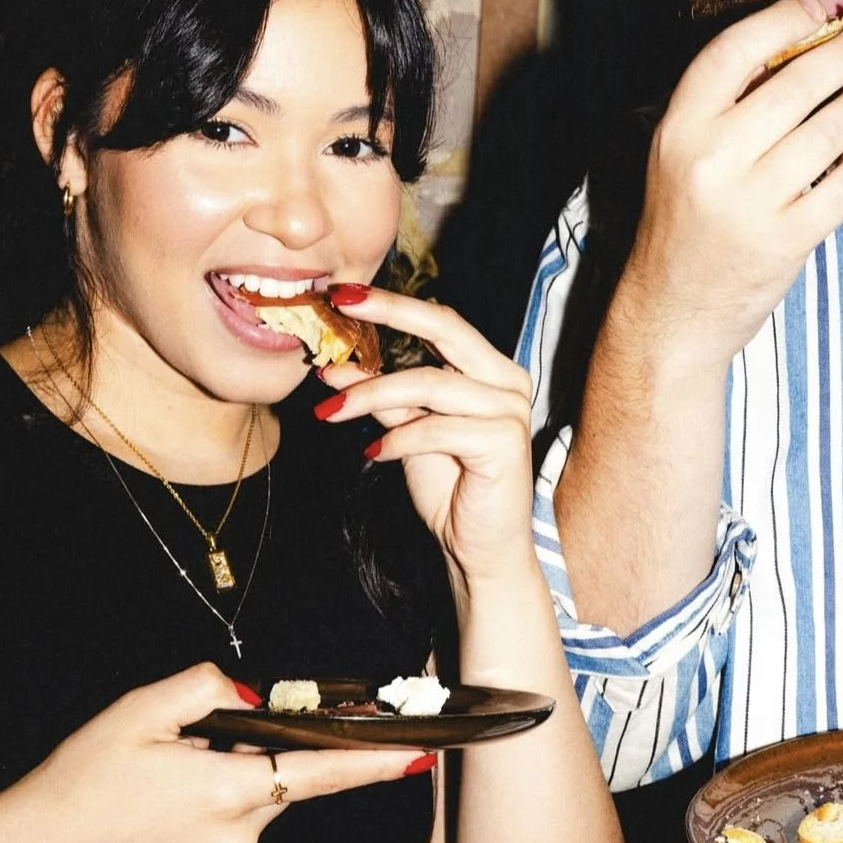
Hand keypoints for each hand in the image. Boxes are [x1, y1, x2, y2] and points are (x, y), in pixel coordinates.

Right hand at [0, 662, 434, 842]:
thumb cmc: (84, 778)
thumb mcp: (142, 709)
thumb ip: (209, 687)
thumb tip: (254, 695)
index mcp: (227, 792)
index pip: (321, 771)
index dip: (376, 761)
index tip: (422, 751)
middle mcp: (237, 834)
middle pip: (286, 771)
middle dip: (265, 741)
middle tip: (206, 732)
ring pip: (262, 792)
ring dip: (240, 766)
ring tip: (175, 763)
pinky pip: (239, 816)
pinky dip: (223, 791)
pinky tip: (173, 787)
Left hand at [318, 289, 535, 588]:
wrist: (479, 549)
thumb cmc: (451, 486)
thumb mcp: (406, 430)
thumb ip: (380, 395)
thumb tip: (333, 365)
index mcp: (490, 369)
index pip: (441, 321)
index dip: (393, 305)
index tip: (343, 294)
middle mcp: (508, 381)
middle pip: (446, 330)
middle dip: (390, 313)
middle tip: (339, 304)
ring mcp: (510, 410)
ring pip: (430, 384)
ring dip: (372, 394)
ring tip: (331, 411)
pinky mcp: (504, 442)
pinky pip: (437, 428)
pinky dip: (398, 440)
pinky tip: (373, 454)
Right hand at [624, 0, 842, 366]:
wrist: (674, 311)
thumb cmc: (686, 222)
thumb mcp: (681, 154)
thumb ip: (725, 104)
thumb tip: (800, 41)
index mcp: (679, 128)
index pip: (736, 49)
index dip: (785, 20)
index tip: (820, 9)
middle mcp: (712, 159)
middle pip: (797, 81)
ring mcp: (752, 202)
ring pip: (831, 128)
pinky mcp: (788, 239)